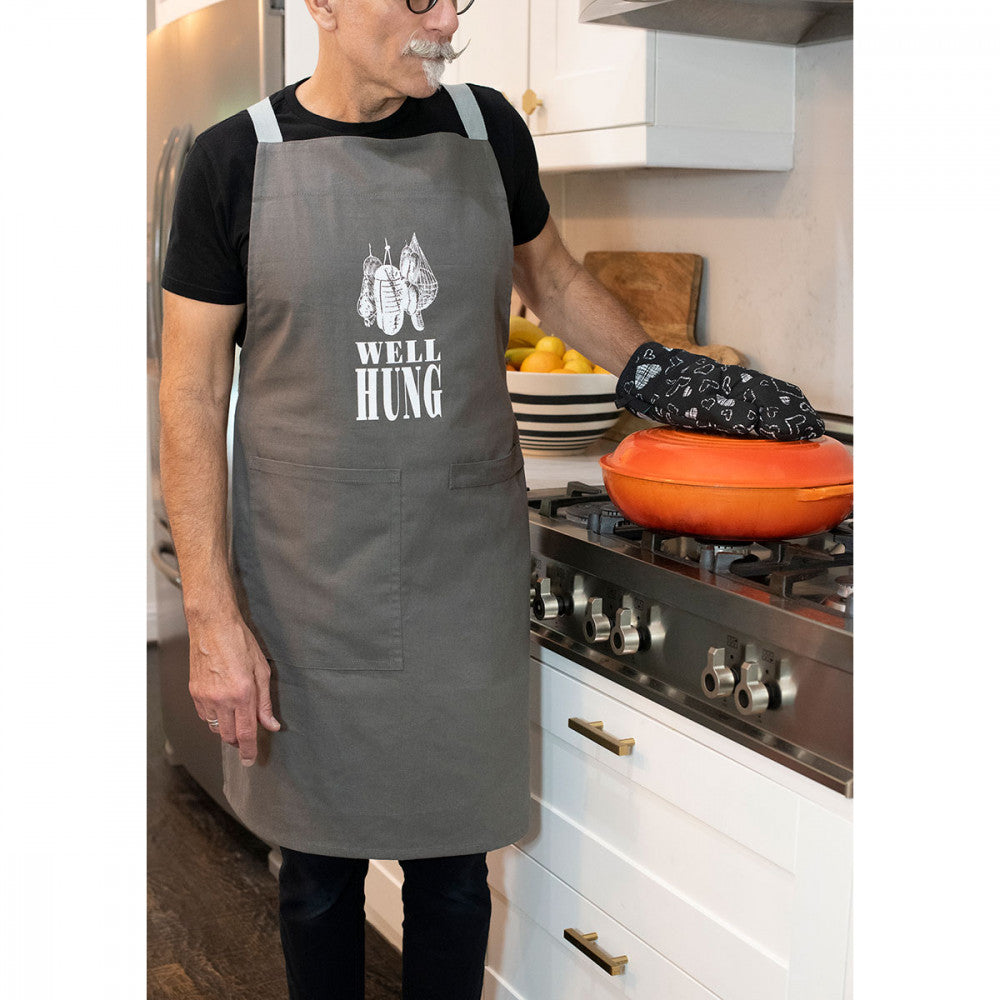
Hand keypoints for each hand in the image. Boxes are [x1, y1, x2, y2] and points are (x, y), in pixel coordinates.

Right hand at [188, 615, 280, 765]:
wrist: (213, 626)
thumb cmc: (240, 643)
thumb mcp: (262, 671)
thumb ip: (265, 703)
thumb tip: (272, 725)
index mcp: (242, 694)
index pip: (245, 733)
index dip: (249, 751)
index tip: (251, 761)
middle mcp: (222, 699)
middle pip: (228, 736)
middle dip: (238, 740)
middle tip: (247, 733)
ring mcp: (205, 697)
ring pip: (215, 727)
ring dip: (226, 727)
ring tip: (235, 712)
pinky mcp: (194, 692)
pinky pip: (204, 716)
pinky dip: (214, 717)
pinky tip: (222, 704)